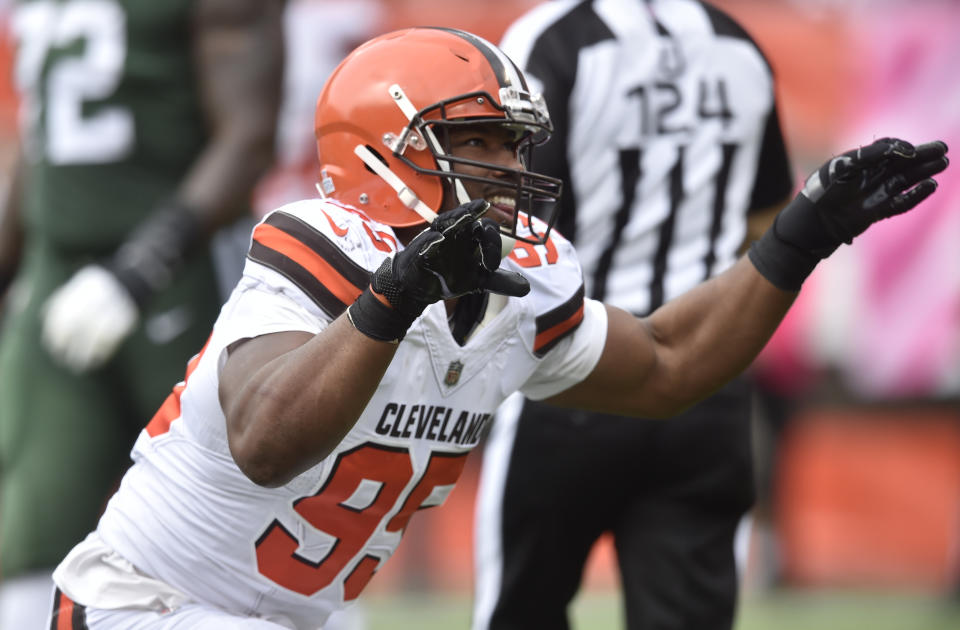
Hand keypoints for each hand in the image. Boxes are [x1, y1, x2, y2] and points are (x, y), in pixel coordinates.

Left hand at [42, 264, 138, 371]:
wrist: (136, 278)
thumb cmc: (100, 285)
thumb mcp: (77, 283)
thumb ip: (58, 297)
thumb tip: (32, 310)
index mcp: (82, 287)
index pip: (63, 313)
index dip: (56, 332)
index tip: (53, 346)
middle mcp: (97, 297)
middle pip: (78, 326)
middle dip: (69, 345)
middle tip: (64, 359)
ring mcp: (113, 308)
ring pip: (95, 335)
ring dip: (86, 353)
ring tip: (80, 365)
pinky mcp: (126, 319)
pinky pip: (112, 339)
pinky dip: (104, 352)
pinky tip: (97, 360)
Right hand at [348, 200, 529, 341]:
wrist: (420, 287)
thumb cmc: (449, 277)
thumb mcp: (478, 281)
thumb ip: (501, 282)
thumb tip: (526, 287)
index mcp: (472, 239)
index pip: (487, 232)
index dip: (493, 245)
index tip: (492, 266)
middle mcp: (457, 234)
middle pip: (470, 220)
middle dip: (478, 222)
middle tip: (486, 233)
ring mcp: (437, 238)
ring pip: (448, 222)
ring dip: (458, 218)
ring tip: (467, 215)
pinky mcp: (420, 249)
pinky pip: (426, 242)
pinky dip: (432, 241)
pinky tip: (438, 239)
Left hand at [749, 137, 948, 289]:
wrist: (811, 223)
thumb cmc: (822, 190)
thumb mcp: (842, 167)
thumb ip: (870, 155)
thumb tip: (901, 149)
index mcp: (859, 162)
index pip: (888, 150)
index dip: (902, 147)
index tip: (910, 150)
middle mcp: (869, 177)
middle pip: (902, 163)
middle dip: (923, 156)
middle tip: (943, 150)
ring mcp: (874, 194)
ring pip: (905, 180)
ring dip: (924, 172)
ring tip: (943, 163)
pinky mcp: (877, 212)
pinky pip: (901, 203)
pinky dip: (916, 196)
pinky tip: (930, 186)